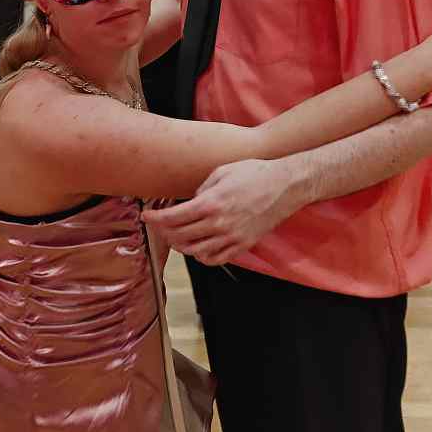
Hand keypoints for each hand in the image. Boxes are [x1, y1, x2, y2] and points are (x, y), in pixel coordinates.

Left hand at [144, 158, 295, 265]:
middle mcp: (219, 223)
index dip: (155, 219)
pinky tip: (198, 247)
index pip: (173, 218)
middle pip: (180, 237)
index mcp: (211, 203)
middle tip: (159, 225)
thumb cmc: (255, 173)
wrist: (285, 185)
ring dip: (180, 245)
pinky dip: (201, 256)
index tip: (146, 216)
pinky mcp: (243, 245)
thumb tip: (189, 202)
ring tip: (176, 236)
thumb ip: (201, 189)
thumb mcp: (221, 172)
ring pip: (195, 251)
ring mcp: (232, 237)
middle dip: (164, 232)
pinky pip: (215, 258)